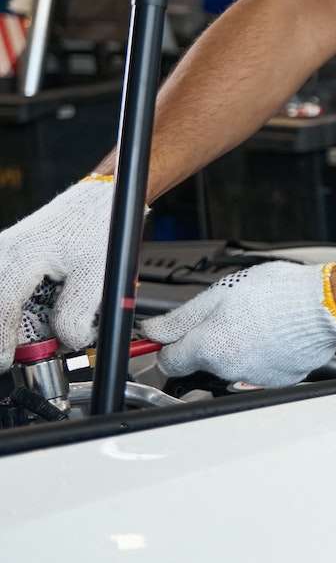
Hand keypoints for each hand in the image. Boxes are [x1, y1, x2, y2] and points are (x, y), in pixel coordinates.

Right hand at [0, 177, 116, 350]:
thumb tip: (67, 342)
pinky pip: (6, 292)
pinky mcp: (7, 260)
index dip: (2, 343)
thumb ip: (80, 313)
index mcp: (20, 258)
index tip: (7, 361)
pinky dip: (18, 307)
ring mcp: (1, 256)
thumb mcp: (99, 275)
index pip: (1, 309)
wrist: (99, 200)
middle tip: (30, 348)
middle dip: (9, 331)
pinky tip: (41, 308)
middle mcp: (3, 254)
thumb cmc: (97, 228)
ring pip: (1, 300)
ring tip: (44, 322)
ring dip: (16, 319)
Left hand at [143, 261, 335, 386]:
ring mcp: (254, 377)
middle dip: (211, 341)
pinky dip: (263, 355)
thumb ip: (181, 318)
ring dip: (239, 347)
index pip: (169, 361)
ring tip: (259, 323)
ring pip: (233, 365)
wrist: (324, 305)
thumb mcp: (219, 294)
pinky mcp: (278, 379)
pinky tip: (274, 335)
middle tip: (230, 316)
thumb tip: (153, 332)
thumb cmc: (278, 294)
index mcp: (208, 347)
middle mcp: (227, 369)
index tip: (174, 337)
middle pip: (203, 361)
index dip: (169, 346)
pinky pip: (260, 369)